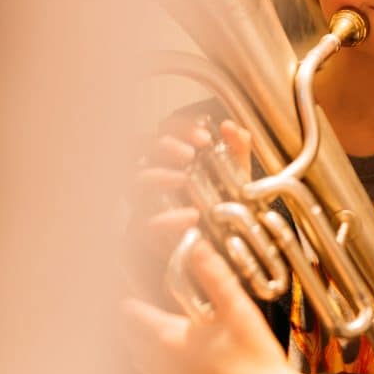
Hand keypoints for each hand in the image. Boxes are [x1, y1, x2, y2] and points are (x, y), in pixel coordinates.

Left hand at [121, 238, 339, 373]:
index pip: (130, 316)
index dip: (127, 300)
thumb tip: (198, 248)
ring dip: (140, 345)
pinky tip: (174, 361)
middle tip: (136, 307)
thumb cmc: (255, 360)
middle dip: (129, 322)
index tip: (128, 290)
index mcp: (168, 339)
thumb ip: (214, 275)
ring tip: (151, 331)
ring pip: (141, 363)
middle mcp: (162, 366)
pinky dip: (156, 367)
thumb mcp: (238, 308)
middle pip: (129, 340)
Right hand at [124, 113, 250, 297]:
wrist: (215, 246)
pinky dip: (166, 218)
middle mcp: (154, 172)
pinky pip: (144, 222)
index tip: (205, 136)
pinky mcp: (144, 229)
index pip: (166, 129)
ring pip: (136, 181)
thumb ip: (236, 148)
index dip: (181, 128)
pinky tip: (190, 216)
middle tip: (189, 154)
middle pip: (142, 147)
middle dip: (165, 145)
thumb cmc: (221, 201)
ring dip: (158, 176)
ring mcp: (145, 200)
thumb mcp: (236, 173)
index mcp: (174, 154)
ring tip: (183, 179)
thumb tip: (231, 127)